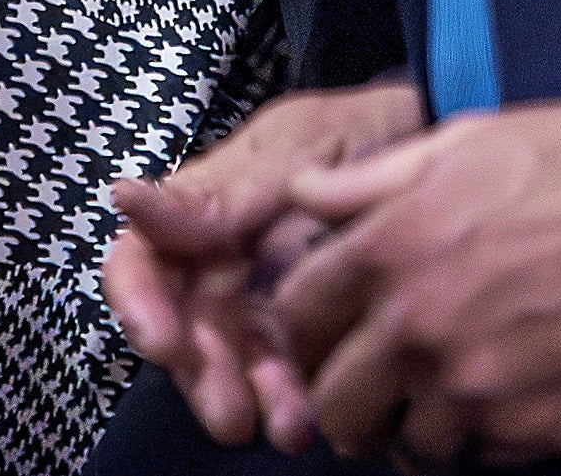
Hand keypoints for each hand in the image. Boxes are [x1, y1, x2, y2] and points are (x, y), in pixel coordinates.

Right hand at [103, 78, 424, 443]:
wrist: (436, 150)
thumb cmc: (358, 135)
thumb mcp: (295, 147)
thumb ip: (220, 191)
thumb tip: (124, 198)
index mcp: (201, 214)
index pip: (140, 262)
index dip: (137, 304)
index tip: (161, 340)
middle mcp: (219, 268)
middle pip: (183, 332)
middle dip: (202, 377)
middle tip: (231, 413)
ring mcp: (262, 308)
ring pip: (233, 366)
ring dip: (250, 399)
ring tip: (289, 424)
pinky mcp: (308, 340)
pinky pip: (287, 380)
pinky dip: (294, 403)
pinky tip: (312, 419)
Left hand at [264, 99, 560, 466]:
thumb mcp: (459, 142)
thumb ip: (368, 179)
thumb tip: (305, 192)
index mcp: (388, 250)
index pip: (296, 317)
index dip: (304, 327)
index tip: (325, 330)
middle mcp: (419, 328)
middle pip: (335, 403)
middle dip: (345, 394)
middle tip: (373, 380)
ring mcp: (475, 387)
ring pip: (405, 445)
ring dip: (414, 424)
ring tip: (443, 392)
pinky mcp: (533, 428)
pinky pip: (478, 458)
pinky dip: (480, 439)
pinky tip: (500, 398)